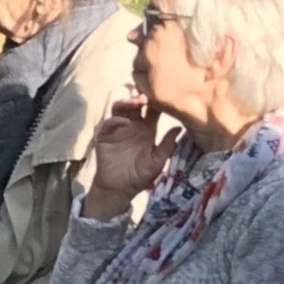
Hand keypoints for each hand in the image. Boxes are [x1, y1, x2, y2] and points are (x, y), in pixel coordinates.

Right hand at [86, 97, 168, 215]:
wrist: (119, 189)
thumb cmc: (140, 176)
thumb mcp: (158, 161)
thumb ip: (167, 145)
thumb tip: (179, 128)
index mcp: (147, 130)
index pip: (153, 111)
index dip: (158, 102)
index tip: (166, 94)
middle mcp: (132, 126)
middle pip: (135, 105)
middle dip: (141, 97)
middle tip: (149, 94)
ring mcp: (117, 130)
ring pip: (120, 108)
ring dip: (128, 102)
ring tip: (137, 102)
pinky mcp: (105, 136)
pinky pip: (109, 123)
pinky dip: (116, 119)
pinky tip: (125, 121)